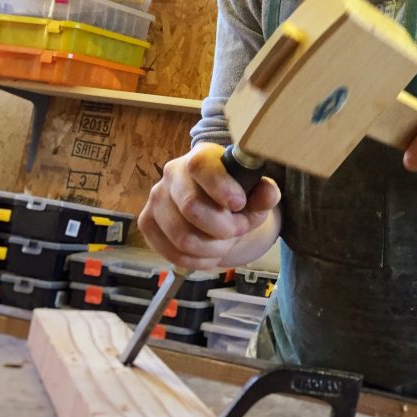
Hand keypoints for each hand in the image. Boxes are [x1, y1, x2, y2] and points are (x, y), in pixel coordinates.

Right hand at [138, 142, 280, 269]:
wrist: (215, 209)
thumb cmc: (237, 196)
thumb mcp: (256, 193)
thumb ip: (265, 193)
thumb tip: (269, 193)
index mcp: (201, 156)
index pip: (201, 167)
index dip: (221, 188)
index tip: (239, 204)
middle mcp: (173, 173)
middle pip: (191, 207)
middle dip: (223, 227)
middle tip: (239, 229)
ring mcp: (156, 198)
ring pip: (182, 236)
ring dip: (212, 247)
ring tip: (226, 243)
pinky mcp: (147, 222)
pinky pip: (171, 252)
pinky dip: (197, 260)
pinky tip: (211, 253)